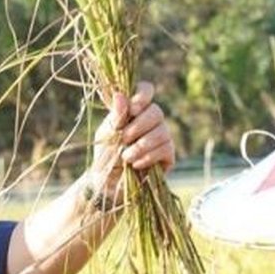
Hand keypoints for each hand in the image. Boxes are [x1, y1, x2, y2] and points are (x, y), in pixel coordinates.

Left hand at [86, 81, 175, 207]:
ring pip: (162, 131)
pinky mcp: (168, 154)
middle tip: (123, 139)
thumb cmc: (106, 155)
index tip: (132, 108)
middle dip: (138, 127)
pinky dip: (148, 157)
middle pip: (156, 111)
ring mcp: (162, 136)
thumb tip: (120, 94)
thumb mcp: (106, 134)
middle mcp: (152, 121)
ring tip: (125, 157)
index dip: (143, 95)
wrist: (108, 183)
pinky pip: (165, 148)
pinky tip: (136, 164)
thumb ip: (116, 116)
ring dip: (140, 145)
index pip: (146, 90)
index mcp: (135, 110)